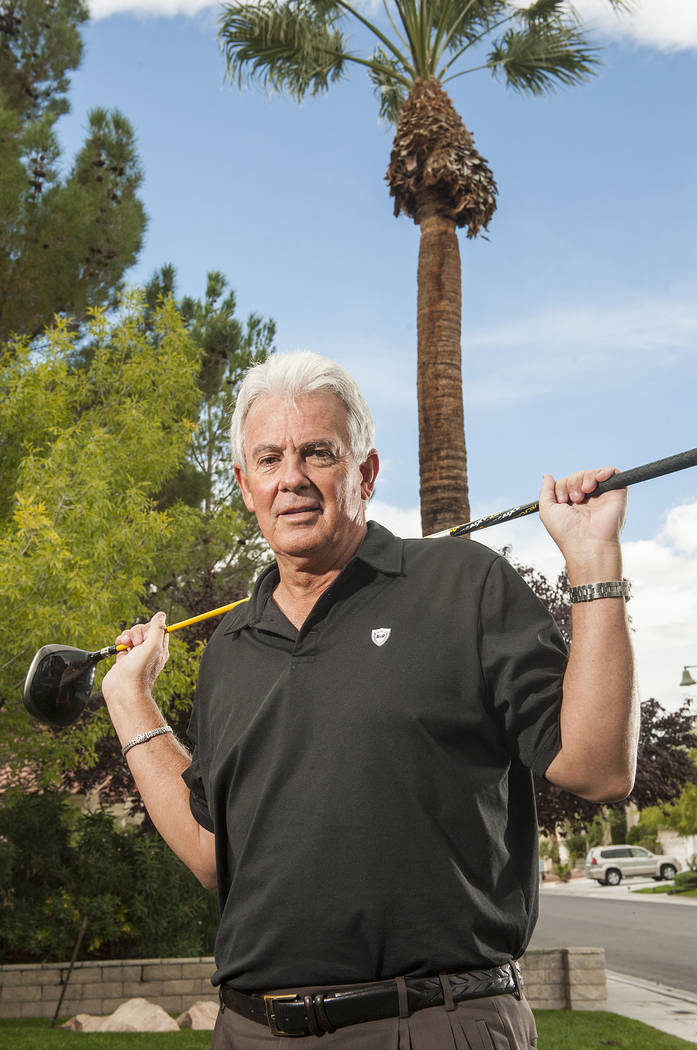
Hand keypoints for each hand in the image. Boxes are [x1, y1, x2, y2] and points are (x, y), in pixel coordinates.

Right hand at [102, 611, 168, 704]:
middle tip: (136, 643)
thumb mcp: (153, 645)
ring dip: (127, 635)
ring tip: (126, 644)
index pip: (158, 629)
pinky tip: (120, 646)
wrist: (124, 690)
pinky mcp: (124, 658)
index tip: (146, 636)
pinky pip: (122, 643)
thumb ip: (157, 629)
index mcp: (160, 648)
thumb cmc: (140, 670)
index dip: (150, 628)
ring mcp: (136, 654)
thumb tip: (161, 615)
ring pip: (132, 635)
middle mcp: (148, 651)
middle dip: (137, 632)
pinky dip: (120, 641)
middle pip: (143, 630)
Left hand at [538, 467, 626, 582]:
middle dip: (572, 482)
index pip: (566, 482)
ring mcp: (603, 497)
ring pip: (593, 474)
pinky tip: (599, 478)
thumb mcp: (547, 511)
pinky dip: (606, 471)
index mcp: (572, 504)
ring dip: (585, 478)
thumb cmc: (567, 532)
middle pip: (578, 476)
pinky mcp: (617, 494)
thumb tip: (547, 476)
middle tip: (575, 498)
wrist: (587, 543)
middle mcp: (588, 500)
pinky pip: (614, 473)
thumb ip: (546, 491)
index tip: (562, 500)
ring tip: (585, 492)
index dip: (562, 486)